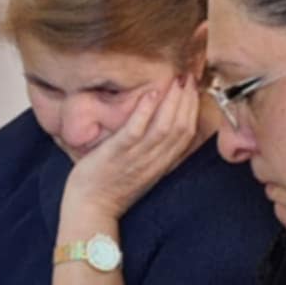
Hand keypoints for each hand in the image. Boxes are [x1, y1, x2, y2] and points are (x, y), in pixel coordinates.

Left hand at [62, 76, 201, 225]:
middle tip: (190, 75)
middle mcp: (154, 161)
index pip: (187, 134)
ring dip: (173, 101)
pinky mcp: (116, 155)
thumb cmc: (110, 188)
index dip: (194, 109)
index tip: (195, 88)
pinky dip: (146, 111)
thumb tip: (160, 127)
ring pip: (165, 128)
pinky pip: (136, 131)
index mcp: (162, 164)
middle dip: (188, 100)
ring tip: (177, 79)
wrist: (90, 209)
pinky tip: (151, 93)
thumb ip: (153, 152)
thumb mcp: (141, 171)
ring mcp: (136, 158)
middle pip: (181, 128)